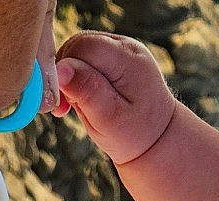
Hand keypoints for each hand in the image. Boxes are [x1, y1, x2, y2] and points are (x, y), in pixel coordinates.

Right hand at [53, 32, 177, 164]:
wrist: (156, 137)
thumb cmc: (134, 134)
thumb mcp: (109, 119)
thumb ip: (86, 92)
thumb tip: (61, 69)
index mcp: (128, 59)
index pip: (82, 47)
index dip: (64, 69)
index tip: (63, 102)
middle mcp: (125, 46)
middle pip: (78, 44)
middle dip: (64, 73)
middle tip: (66, 106)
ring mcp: (120, 49)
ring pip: (77, 50)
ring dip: (68, 76)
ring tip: (73, 105)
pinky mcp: (112, 57)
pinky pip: (83, 58)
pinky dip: (75, 77)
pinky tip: (78, 98)